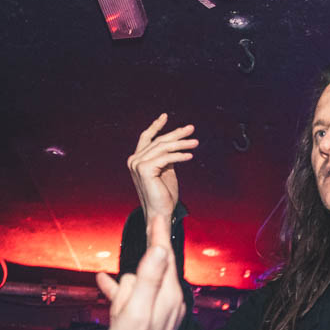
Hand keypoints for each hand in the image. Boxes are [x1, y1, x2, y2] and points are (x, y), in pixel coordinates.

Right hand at [88, 243, 186, 329]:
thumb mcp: (136, 309)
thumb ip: (149, 277)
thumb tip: (160, 249)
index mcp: (169, 295)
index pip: (165, 255)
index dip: (158, 234)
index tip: (157, 214)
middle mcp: (169, 301)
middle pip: (146, 272)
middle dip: (130, 282)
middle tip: (123, 311)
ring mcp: (159, 311)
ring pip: (136, 286)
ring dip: (122, 294)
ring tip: (118, 318)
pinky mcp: (148, 319)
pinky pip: (132, 298)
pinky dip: (120, 293)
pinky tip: (104, 283)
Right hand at [127, 114, 195, 230]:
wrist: (160, 213)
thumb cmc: (164, 195)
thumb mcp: (166, 171)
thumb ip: (167, 157)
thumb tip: (176, 144)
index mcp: (137, 159)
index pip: (146, 138)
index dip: (156, 126)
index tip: (165, 116)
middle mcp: (134, 160)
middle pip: (158, 141)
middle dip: (176, 133)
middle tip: (191, 128)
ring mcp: (137, 164)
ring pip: (164, 148)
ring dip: (182, 144)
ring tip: (195, 142)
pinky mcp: (144, 169)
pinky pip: (166, 158)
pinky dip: (180, 156)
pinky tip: (190, 155)